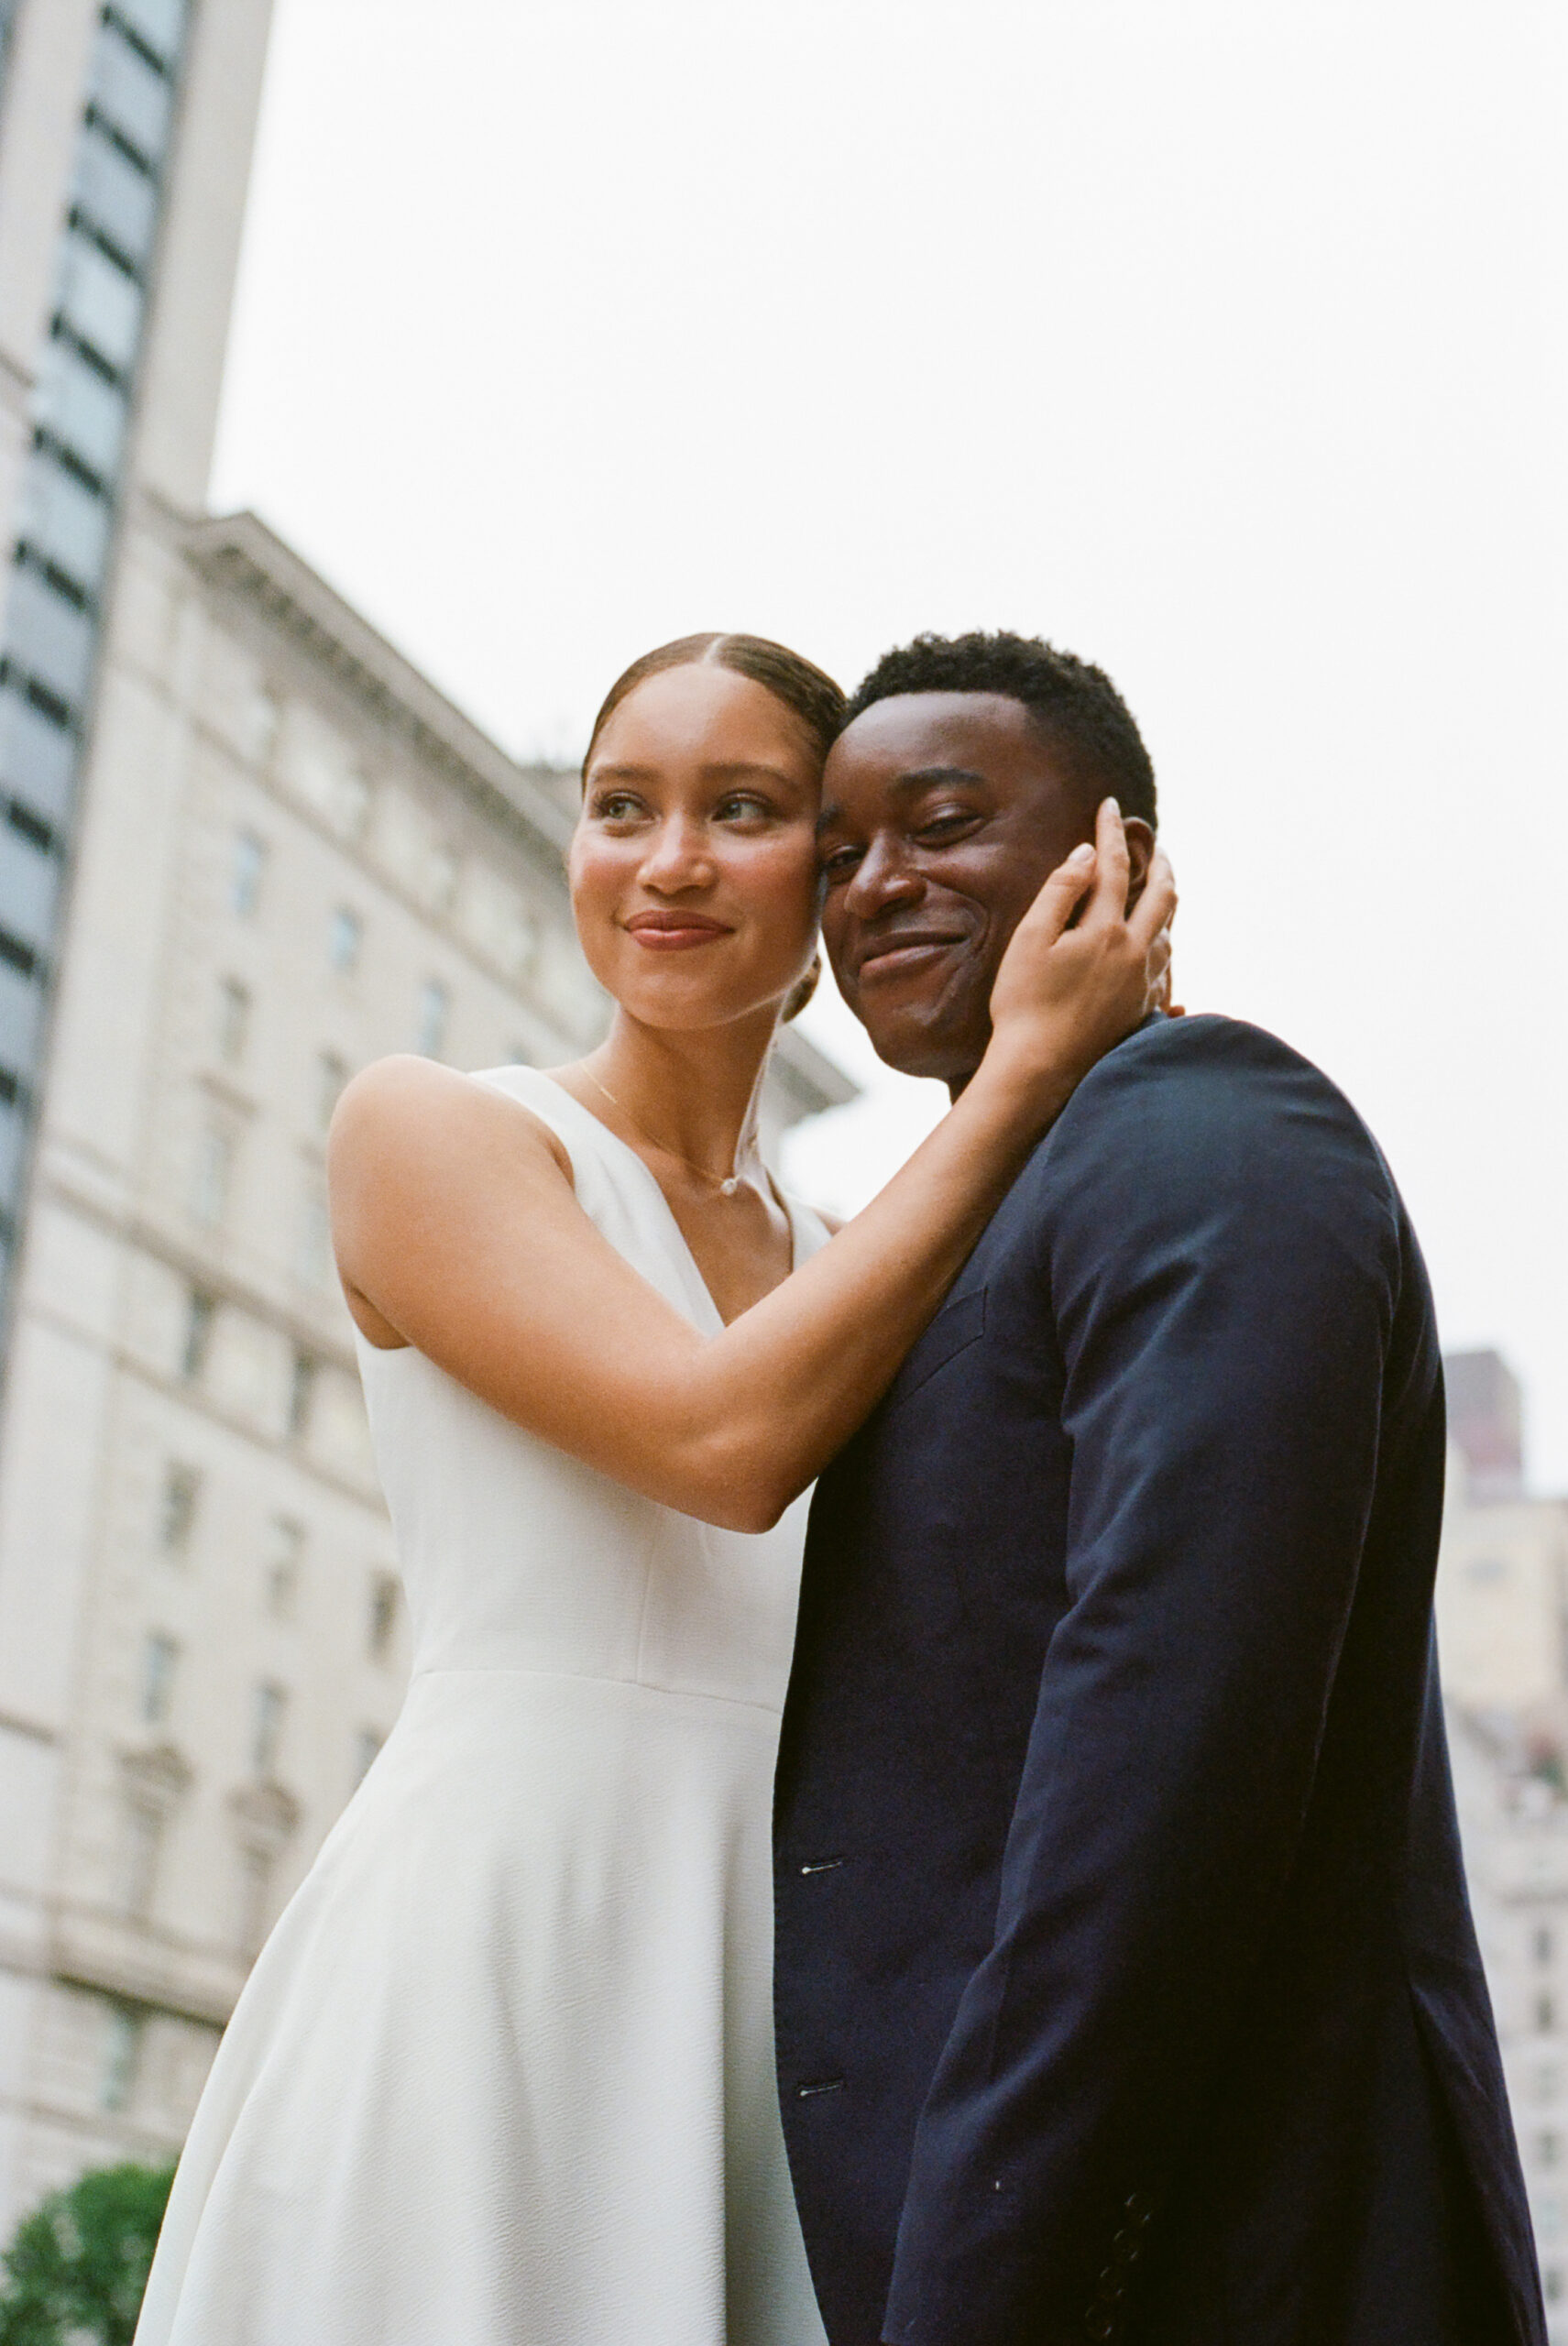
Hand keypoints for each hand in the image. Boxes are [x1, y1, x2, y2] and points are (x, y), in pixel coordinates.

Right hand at [980, 798, 1176, 1110]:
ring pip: (1168, 935)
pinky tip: (1159, 953)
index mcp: (1106, 931)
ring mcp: (1142, 986)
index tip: (1110, 806)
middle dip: (1161, 865)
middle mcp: (1135, 954)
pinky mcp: (1141, 1013)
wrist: (1040, 1071)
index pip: (1113, 867)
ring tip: (1159, 893)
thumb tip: (1086, 854)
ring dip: (1166, 907)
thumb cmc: (1024, 1005)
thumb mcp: (1030, 940)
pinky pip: (1165, 972)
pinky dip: (1164, 950)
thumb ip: (1060, 891)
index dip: (1110, 832)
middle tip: (1157, 847)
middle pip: (1163, 898)